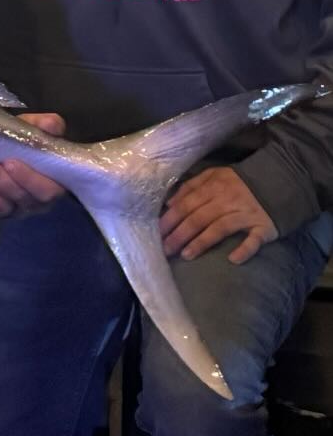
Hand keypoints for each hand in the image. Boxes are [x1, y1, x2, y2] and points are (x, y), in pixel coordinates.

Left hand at [0, 113, 68, 216]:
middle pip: (15, 197)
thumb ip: (46, 126)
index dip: (28, 179)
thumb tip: (50, 125)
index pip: (44, 190)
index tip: (10, 162)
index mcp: (50, 185)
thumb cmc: (29, 142)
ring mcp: (10, 208)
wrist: (11, 151)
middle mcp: (31, 202)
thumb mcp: (37, 129)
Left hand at [160, 166, 276, 264]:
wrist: (279, 179)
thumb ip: (191, 186)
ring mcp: (246, 214)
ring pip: (220, 228)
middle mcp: (227, 200)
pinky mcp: (264, 227)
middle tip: (165, 249)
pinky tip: (233, 259)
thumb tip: (170, 203)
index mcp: (212, 187)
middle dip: (179, 234)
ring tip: (185, 255)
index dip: (171, 219)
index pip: (186, 204)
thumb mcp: (213, 176)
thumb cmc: (239, 182)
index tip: (156, 233)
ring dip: (202, 242)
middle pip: (199, 218)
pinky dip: (244, 249)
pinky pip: (254, 240)